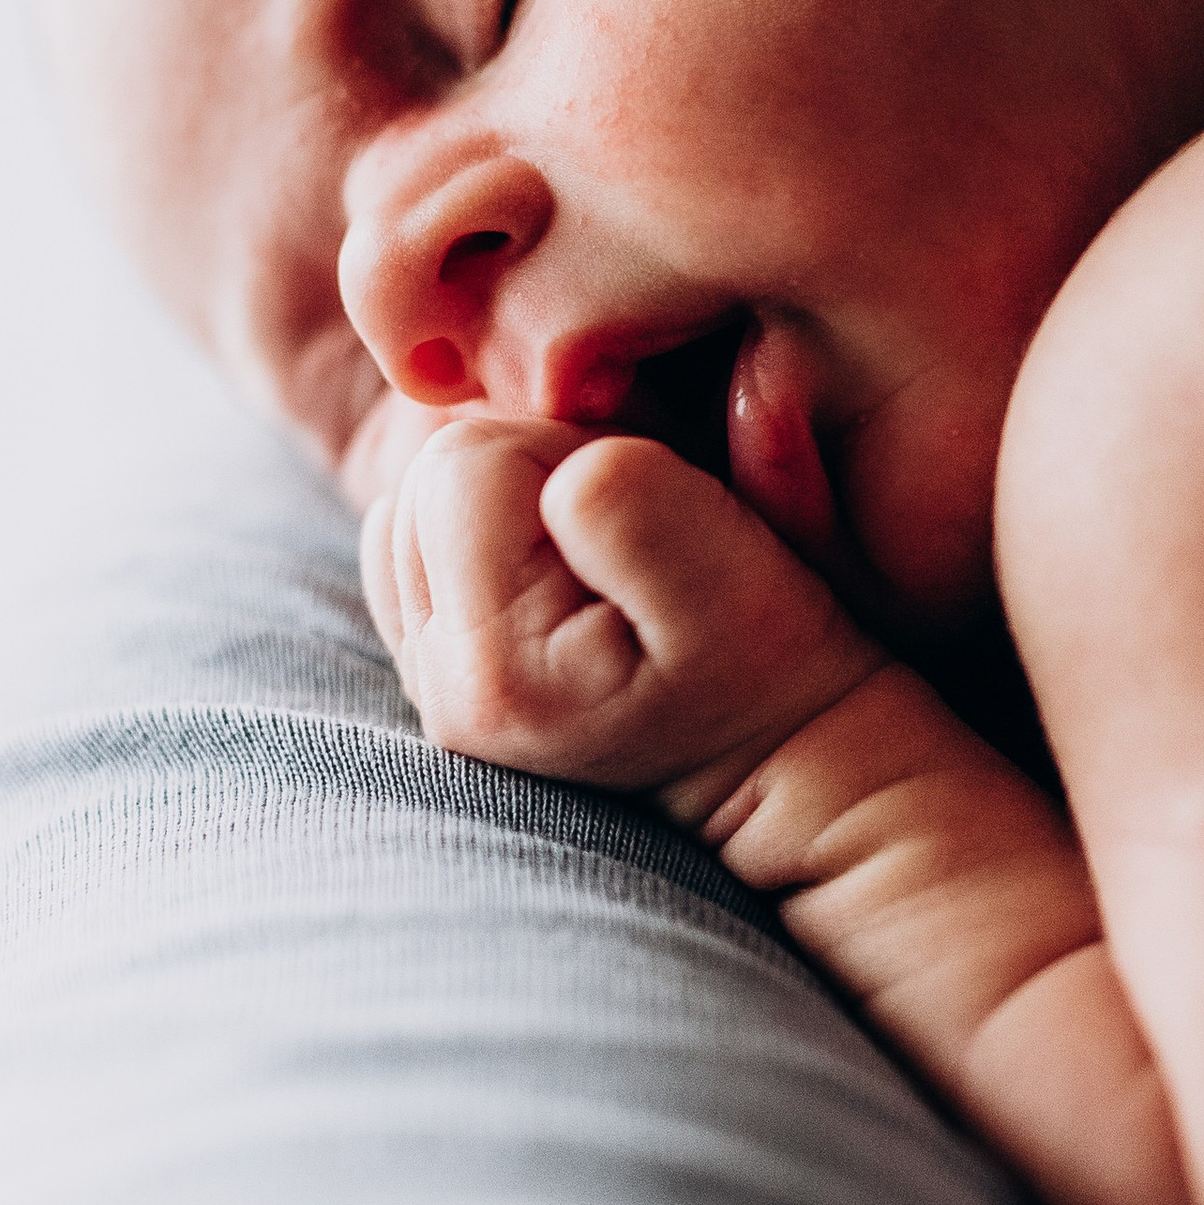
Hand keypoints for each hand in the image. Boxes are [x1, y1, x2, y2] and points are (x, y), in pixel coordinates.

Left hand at [362, 413, 884, 813]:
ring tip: (605, 553)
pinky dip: (487, 530)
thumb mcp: (737, 592)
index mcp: (494, 668)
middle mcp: (439, 683)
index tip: (648, 510)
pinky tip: (562, 571)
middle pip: (432, 476)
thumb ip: (633, 507)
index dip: (565, 450)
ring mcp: (430, 679)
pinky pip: (422, 540)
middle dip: (532, 469)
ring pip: (422, 500)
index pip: (464, 461)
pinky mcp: (439, 665)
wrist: (781, 755)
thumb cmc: (773, 670)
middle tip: (631, 531)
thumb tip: (556, 465)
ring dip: (510, 496)